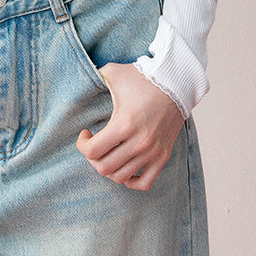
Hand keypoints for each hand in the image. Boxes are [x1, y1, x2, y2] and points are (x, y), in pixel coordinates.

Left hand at [75, 61, 184, 190]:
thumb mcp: (113, 72)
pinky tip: (125, 168)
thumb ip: (94, 75)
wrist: (176, 82)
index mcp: (124, 123)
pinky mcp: (163, 155)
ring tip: (108, 153)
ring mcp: (153, 151)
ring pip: (122, 177)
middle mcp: (139, 142)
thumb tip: (79, 78)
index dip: (82, 145)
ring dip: (109, 168)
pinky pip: (145, 183)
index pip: (92, 151)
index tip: (85, 133)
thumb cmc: (142, 77)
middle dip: (93, 158)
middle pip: (104, 168)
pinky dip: (132, 181)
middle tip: (95, 144)